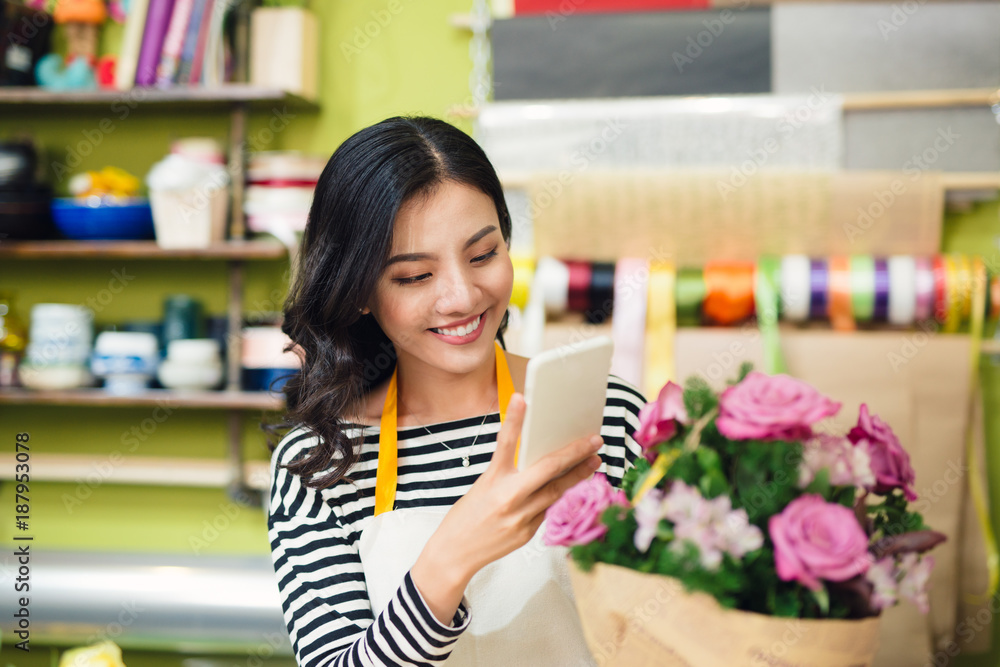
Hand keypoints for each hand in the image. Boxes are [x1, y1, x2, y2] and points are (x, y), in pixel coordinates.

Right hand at [410, 392, 601, 623]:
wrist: (454, 554)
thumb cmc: (465, 517)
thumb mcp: (482, 486)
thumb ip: (507, 473)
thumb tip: (534, 460)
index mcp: (492, 480)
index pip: (505, 443)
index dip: (514, 419)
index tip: (523, 399)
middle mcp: (509, 498)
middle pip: (548, 470)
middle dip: (575, 453)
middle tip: (595, 440)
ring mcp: (521, 518)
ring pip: (557, 491)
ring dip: (578, 475)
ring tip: (593, 461)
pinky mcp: (528, 533)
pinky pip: (547, 510)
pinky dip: (556, 497)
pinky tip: (565, 488)